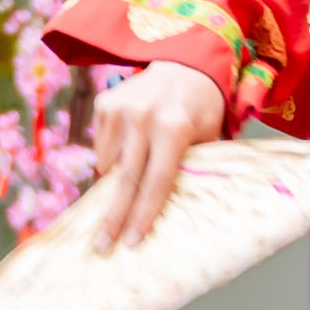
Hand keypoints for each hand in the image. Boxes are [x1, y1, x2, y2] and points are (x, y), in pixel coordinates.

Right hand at [74, 62, 227, 254]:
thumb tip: (172, 211)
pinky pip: (101, 147)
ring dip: (116, 182)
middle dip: (113, 218)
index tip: (132, 242)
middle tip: (102, 246)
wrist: (185, 63)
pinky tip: (129, 148)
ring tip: (131, 179)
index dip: (143, 216)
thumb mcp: (207, 137)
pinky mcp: (104, 104)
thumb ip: (190, 168)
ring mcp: (118, 109)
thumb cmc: (201, 108)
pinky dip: (111, 158)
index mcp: (172, 127)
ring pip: (108, 165)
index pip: (155, 183)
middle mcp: (142, 117)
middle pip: (125, 180)